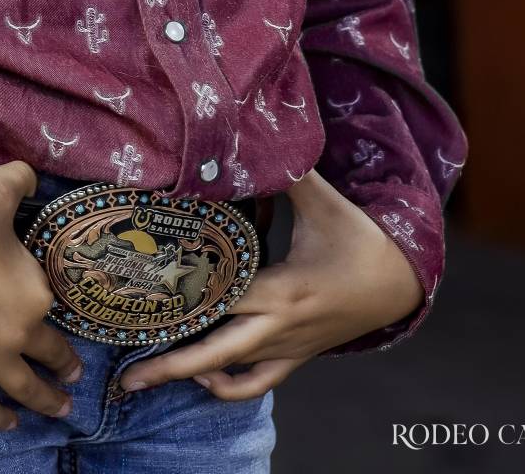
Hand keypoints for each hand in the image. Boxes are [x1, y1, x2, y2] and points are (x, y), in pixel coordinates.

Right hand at [0, 160, 85, 431]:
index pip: (53, 306)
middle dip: (65, 367)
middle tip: (74, 376)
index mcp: (37, 294)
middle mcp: (20, 333)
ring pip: (25, 389)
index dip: (55, 308)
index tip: (60, 315)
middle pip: (49, 354)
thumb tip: (31, 176)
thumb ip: (20, 180)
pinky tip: (10, 425)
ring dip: (46, 401)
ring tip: (60, 408)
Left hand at [116, 170, 424, 401]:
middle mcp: (279, 326)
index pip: (221, 299)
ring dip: (193, 378)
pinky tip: (205, 376)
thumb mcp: (323, 200)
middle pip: (216, 353)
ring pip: (233, 375)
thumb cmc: (359, 239)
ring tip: (150, 375)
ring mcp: (287, 347)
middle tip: (125, 378)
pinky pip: (258, 383)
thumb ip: (285, 172)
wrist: (400, 283)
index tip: (140, 302)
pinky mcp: (296, 356)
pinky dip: (229, 387)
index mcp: (282, 289)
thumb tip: (250, 138)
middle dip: (170, 366)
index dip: (181, 300)